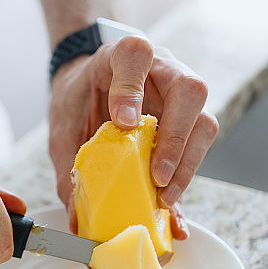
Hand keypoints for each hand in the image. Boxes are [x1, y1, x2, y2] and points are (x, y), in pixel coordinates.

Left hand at [48, 34, 217, 239]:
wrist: (87, 89)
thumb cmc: (79, 99)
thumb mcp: (63, 125)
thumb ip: (68, 164)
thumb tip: (77, 214)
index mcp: (123, 56)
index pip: (135, 54)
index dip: (130, 89)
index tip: (121, 121)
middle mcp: (162, 70)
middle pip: (189, 90)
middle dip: (175, 139)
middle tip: (156, 176)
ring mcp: (180, 96)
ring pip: (204, 122)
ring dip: (187, 164)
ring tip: (164, 196)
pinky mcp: (186, 124)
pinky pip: (198, 149)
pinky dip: (185, 180)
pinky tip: (173, 210)